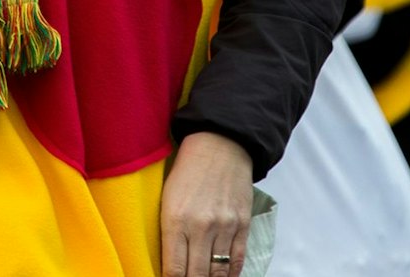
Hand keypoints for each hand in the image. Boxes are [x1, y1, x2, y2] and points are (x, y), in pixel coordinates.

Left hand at [159, 131, 252, 276]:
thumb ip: (168, 231)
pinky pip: (237, 260)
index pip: (173, 269)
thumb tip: (171, 262)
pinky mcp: (243, 224)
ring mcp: (224, 227)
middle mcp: (200, 227)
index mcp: (175, 220)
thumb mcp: (166, 198)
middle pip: (196, 275)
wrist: (220, 145)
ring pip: (218, 272)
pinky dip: (231, 274)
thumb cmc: (188, 171)